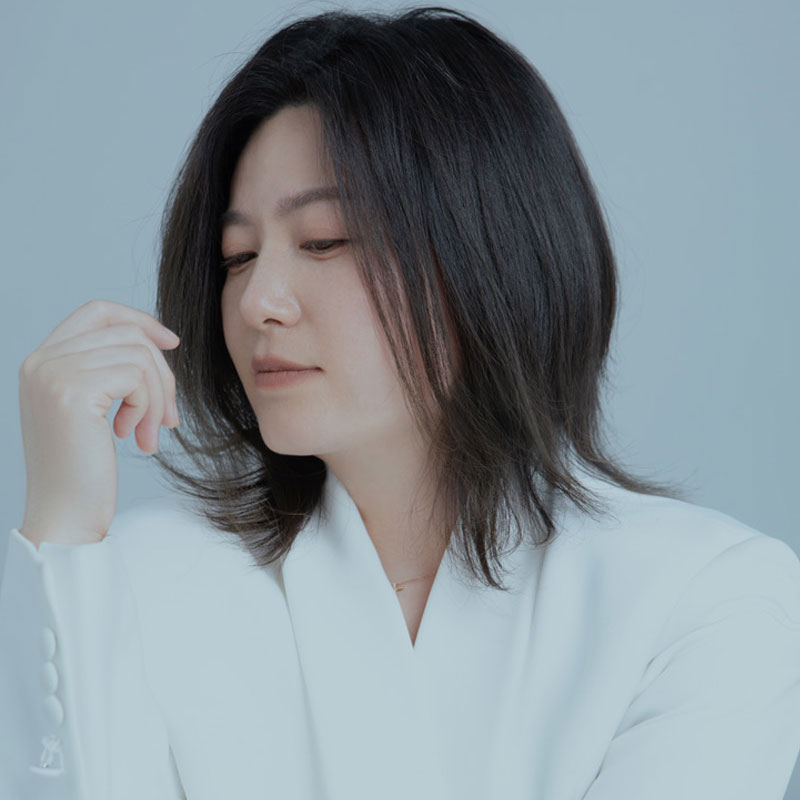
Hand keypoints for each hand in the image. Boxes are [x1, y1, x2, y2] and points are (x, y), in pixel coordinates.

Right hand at [18, 299, 179, 546]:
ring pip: (139, 355)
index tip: (171, 343)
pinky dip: (149, 407)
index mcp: (41, 361)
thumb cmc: (84, 470)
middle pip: (127, 334)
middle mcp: (41, 360)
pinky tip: (136, 438)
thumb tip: (160, 342)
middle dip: (160, 374)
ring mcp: (53, 373)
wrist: (64, 516)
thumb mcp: (93, 410)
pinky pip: (137, 376)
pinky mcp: (73, 391)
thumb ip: (108, 372)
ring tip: (150, 433)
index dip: (139, 320)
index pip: (96, 312)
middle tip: (168, 418)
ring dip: (158, 397)